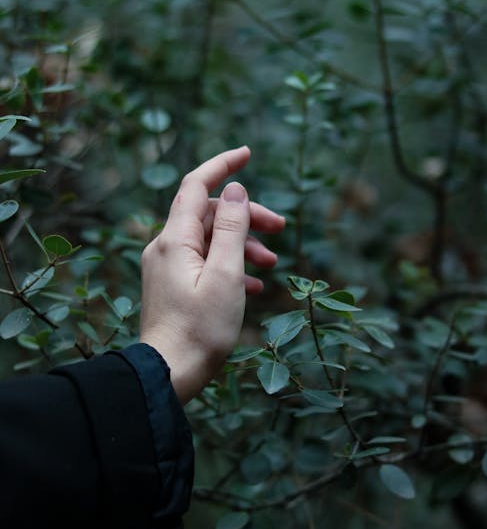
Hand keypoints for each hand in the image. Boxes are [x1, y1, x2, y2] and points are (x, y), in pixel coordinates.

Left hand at [139, 146, 284, 403]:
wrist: (169, 374)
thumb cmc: (201, 329)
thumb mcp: (226, 275)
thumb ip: (232, 229)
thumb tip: (234, 190)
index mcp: (175, 240)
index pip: (196, 186)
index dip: (222, 166)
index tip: (247, 154)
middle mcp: (165, 248)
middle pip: (209, 214)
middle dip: (245, 216)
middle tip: (280, 229)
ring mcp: (167, 268)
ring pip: (210, 240)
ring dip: (242, 245)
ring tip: (272, 264)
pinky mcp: (173, 287)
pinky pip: (204, 263)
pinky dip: (229, 266)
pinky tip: (253, 286)